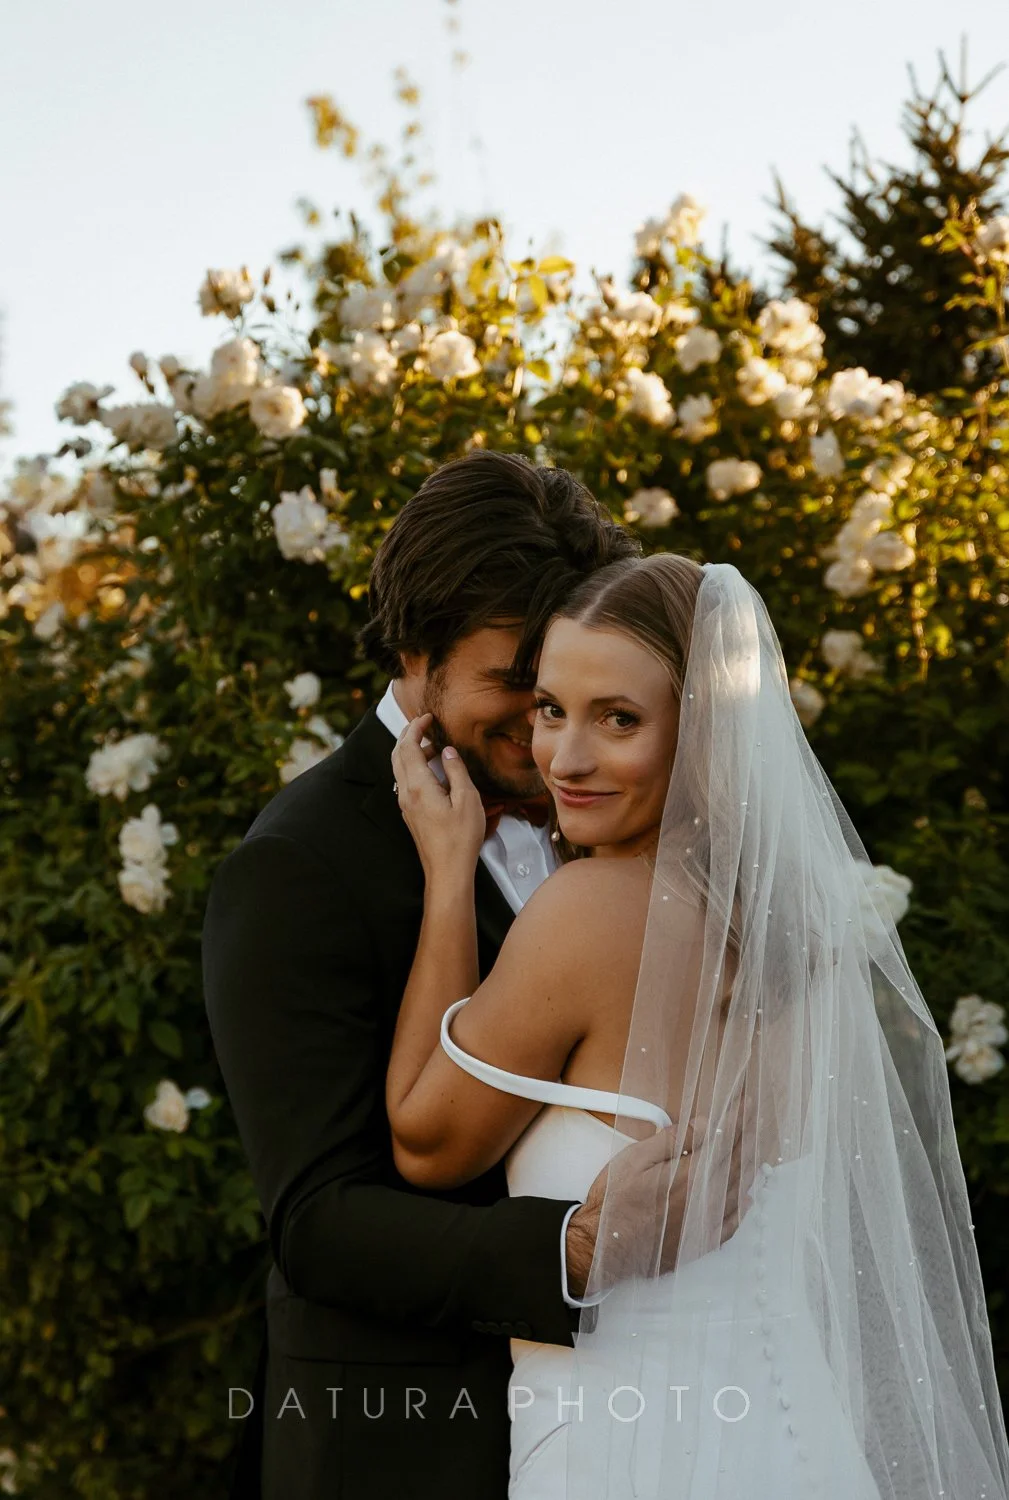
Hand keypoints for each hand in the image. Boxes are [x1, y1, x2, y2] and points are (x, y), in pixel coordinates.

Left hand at [391, 714, 485, 884]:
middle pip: (398, 755)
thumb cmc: (460, 838)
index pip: (408, 747)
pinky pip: (406, 783)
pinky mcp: (410, 814)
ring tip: (434, 748)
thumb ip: (456, 770)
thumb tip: (448, 751)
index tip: (427, 717)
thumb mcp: (467, 799)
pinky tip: (433, 772)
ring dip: (412, 753)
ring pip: (400, 769)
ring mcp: (406, 805)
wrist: (447, 871)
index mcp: (418, 786)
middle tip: (425, 726)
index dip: (415, 728)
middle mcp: (406, 793)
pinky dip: (415, 768)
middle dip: (409, 736)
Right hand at [564, 1114, 744, 1295]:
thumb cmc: (613, 1203)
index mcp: (689, 1176)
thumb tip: (703, 1126)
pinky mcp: (699, 1244)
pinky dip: (742, 1207)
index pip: (724, 1140)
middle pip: (737, 1164)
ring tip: (754, 1150)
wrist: (601, 1247)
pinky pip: (732, 1224)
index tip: (747, 1103)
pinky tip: (745, 1198)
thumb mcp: (635, 1159)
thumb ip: (672, 1140)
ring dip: (749, 1167)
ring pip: (739, 1191)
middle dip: (748, 1138)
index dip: (738, 1119)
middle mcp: (703, 1201)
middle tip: (756, 1120)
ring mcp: (704, 1225)